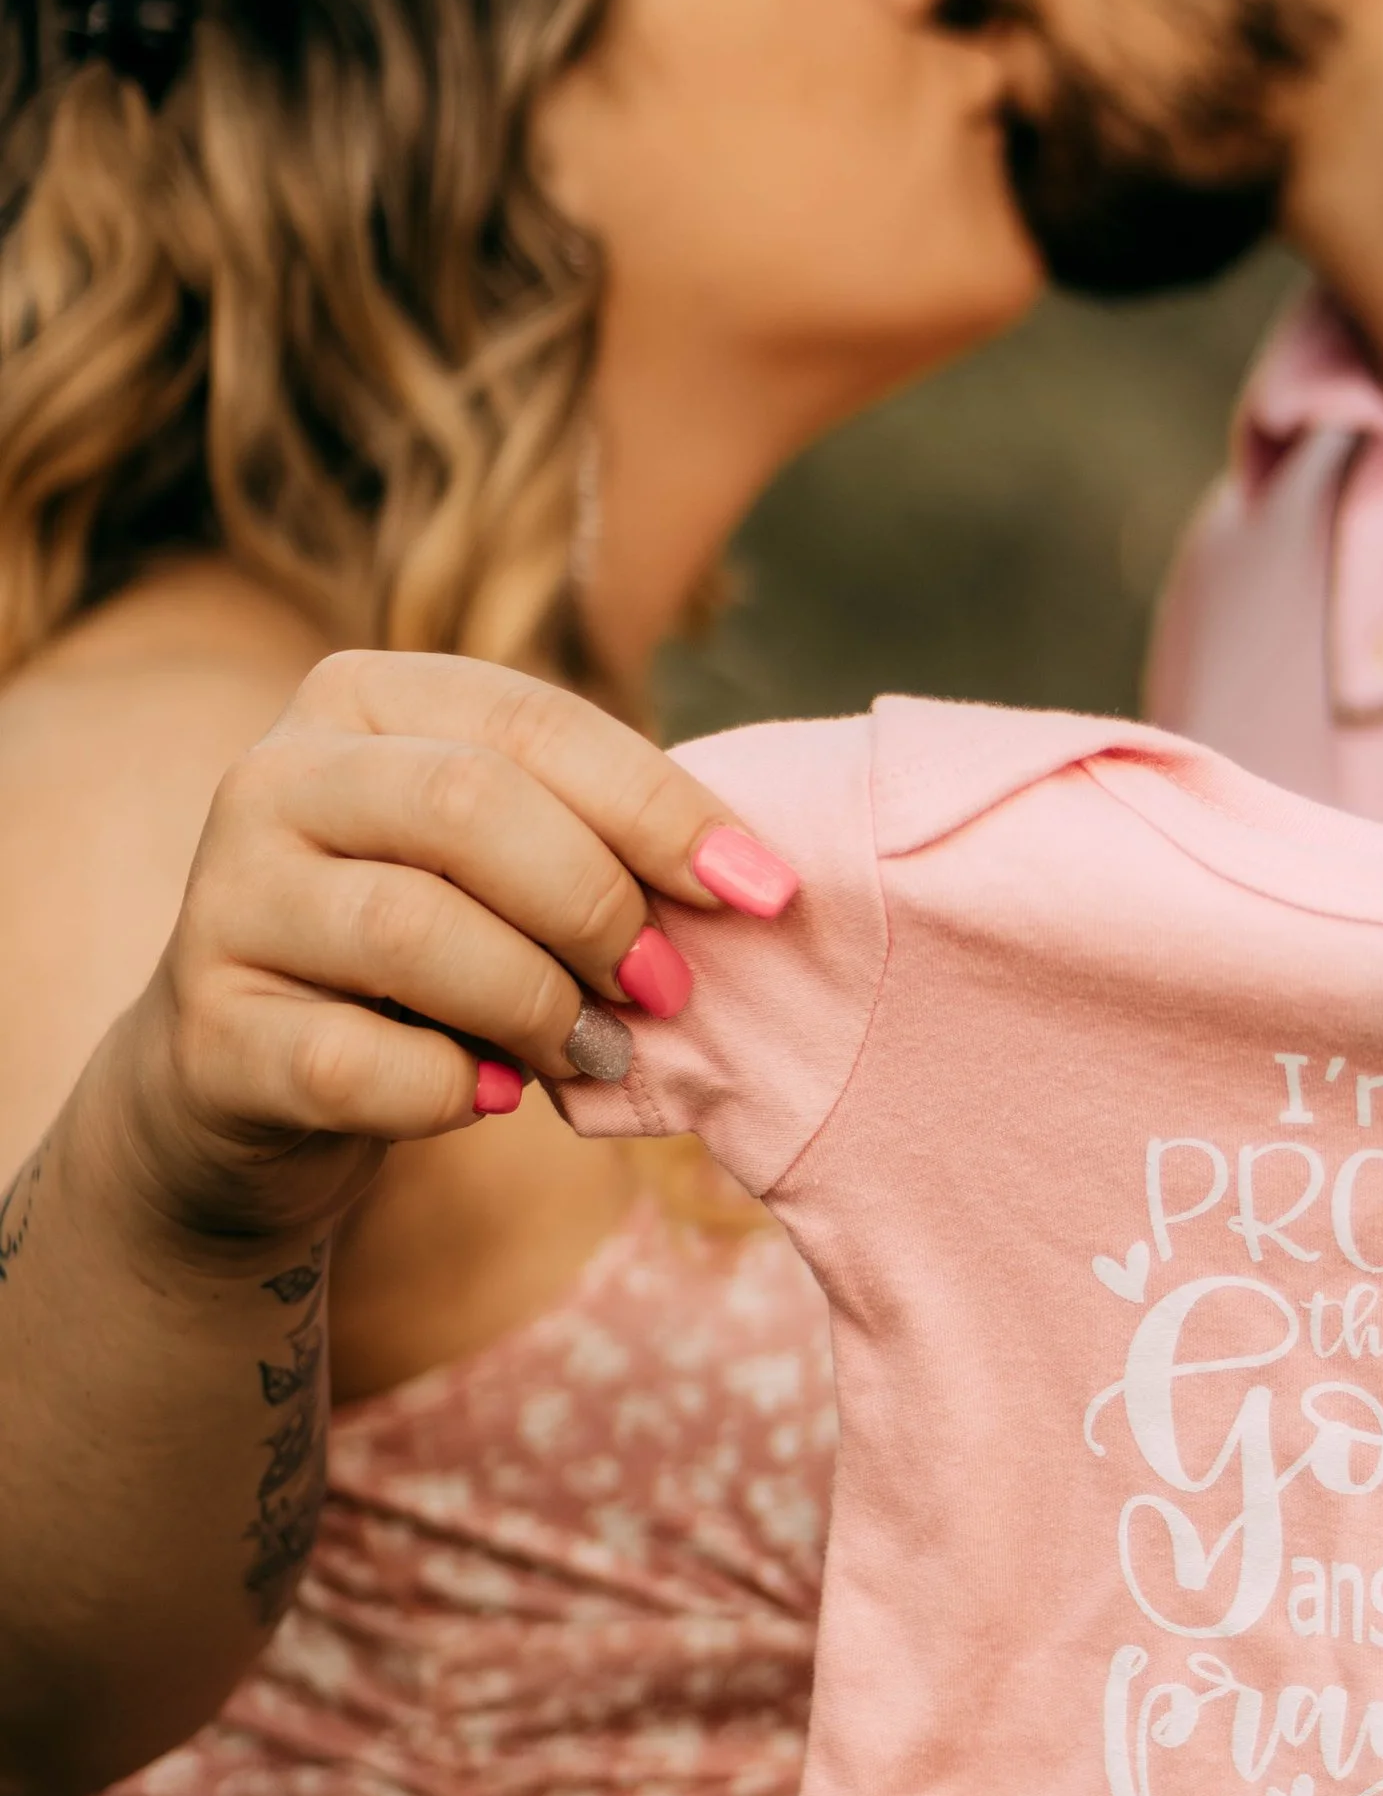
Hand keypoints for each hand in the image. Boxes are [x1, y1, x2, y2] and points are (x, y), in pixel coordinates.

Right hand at [103, 649, 793, 1258]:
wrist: (251, 1084)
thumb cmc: (426, 954)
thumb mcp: (503, 867)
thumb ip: (599, 842)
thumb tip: (756, 881)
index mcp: (358, 698)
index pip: (533, 722)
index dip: (661, 806)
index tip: (763, 892)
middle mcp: (272, 777)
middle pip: (471, 805)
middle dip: (599, 905)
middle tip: (664, 989)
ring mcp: (225, 904)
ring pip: (411, 931)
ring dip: (537, 1004)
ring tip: (591, 1050)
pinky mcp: (207, 1036)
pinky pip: (358, 1064)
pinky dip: (454, 1092)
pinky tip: (491, 1096)